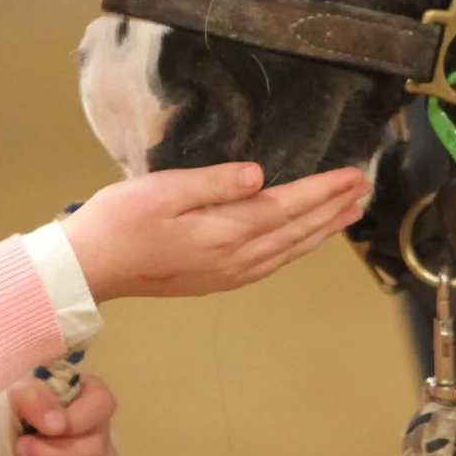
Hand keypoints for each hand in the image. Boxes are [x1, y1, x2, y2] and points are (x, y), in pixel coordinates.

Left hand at [10, 374, 117, 455]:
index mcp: (89, 395)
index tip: (44, 429)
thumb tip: (55, 425)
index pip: (101, 405)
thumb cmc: (17, 407)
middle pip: (95, 449)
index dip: (76, 420)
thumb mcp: (19, 391)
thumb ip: (35, 397)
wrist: (7, 435)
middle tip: (20, 452)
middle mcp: (102, 429)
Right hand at [63, 163, 369, 301]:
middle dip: (332, 208)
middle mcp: (236, 258)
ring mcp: (228, 274)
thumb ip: (214, 183)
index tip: (353, 175)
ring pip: (289, 251)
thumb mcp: (163, 190)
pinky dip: (296, 248)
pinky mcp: (217, 280)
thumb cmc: (120, 221)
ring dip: (321, 231)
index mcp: (225, 232)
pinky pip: (272, 263)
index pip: (287, 206)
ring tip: (347, 213)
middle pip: (297, 231)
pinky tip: (302, 240)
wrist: (91, 267)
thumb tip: (260, 176)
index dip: (323, 190)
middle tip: (364, 189)